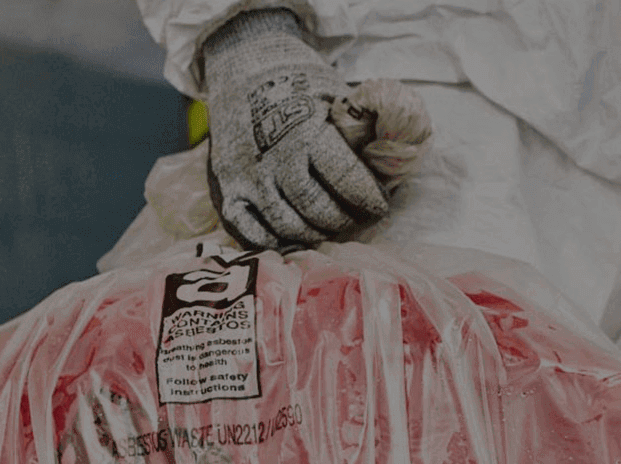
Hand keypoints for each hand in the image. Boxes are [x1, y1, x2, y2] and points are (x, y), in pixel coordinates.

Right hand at [200, 9, 388, 249]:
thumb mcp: (337, 95)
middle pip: (319, 210)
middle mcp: (276, 157)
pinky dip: (274, 241)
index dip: (370, 199)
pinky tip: (294, 234)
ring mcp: (248, 176)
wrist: (243, 66)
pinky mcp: (226, 188)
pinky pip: (249, 232)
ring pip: (288, 227)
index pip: (347, 180)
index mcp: (307, 130)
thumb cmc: (299, 84)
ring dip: (315, 233)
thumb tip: (394, 165)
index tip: (381, 205)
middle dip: (345, 220)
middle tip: (356, 218)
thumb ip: (363, 131)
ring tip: (329, 225)